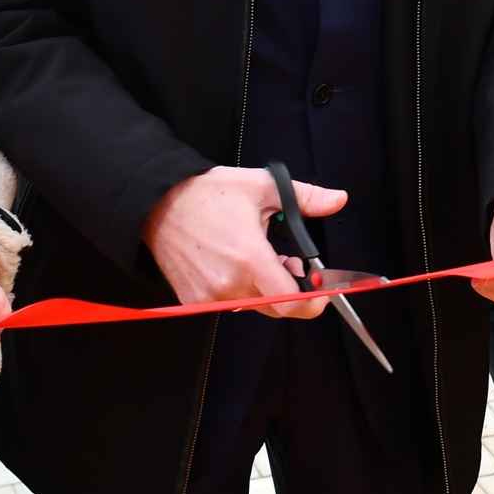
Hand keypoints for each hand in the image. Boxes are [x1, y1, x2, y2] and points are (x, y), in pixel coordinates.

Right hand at [142, 167, 342, 317]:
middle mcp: (230, 283)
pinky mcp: (195, 300)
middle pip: (277, 307)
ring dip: (267, 289)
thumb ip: (305, 197)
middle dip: (293, 290)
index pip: (291, 300)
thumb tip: (337, 199)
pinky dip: (242, 290)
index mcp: (250, 258)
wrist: (157, 204)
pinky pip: (231, 304)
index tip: (322, 291)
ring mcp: (210, 295)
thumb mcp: (262, 187)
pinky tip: (237, 266)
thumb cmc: (206, 194)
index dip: (314, 301)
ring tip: (260, 259)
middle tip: (291, 263)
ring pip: (255, 306)